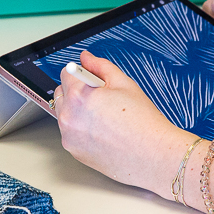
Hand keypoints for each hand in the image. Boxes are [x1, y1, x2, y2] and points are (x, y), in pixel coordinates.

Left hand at [54, 50, 189, 198]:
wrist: (153, 156)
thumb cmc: (142, 122)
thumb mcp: (124, 83)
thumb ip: (100, 66)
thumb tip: (86, 58)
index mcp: (79, 96)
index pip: (66, 74)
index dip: (82, 73)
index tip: (92, 78)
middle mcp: (68, 118)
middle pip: (60, 94)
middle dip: (75, 91)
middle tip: (100, 98)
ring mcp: (69, 137)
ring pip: (64, 115)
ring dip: (76, 111)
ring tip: (104, 117)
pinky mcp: (74, 152)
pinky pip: (71, 133)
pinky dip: (81, 129)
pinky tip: (103, 132)